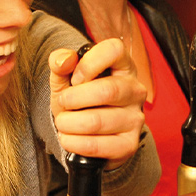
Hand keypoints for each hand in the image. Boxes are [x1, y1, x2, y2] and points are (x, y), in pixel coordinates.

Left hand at [50, 38, 146, 164]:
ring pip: (97, 121)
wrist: (86, 133)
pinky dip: (74, 143)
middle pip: (106, 91)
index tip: (75, 78)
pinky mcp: (129, 144)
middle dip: (73, 99)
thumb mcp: (66, 78)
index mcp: (123, 67)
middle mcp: (135, 91)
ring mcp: (135, 119)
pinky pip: (97, 145)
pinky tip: (69, 138)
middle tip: (63, 103)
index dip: (89, 63)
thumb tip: (64, 60)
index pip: (114, 50)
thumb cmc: (80, 100)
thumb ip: (60, 63)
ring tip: (64, 123)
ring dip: (69, 124)